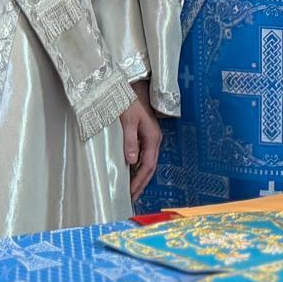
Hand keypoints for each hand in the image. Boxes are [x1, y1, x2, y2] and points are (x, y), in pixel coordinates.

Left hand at [120, 81, 161, 200]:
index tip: (131, 193)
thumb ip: (130, 140)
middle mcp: (154, 139)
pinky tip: (130, 171)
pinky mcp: (144, 134)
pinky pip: (143, 155)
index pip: (147, 166)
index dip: (139, 181)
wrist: (131, 84)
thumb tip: (132, 161)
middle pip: (149, 167)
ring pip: (147, 162)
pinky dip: (137, 166)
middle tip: (131, 197)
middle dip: (141, 183)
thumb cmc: (129, 100)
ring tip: (131, 189)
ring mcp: (150, 137)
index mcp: (153, 138)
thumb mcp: (128, 120)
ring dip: (140, 176)